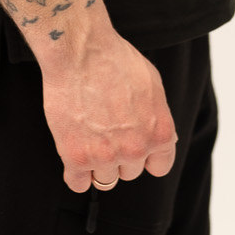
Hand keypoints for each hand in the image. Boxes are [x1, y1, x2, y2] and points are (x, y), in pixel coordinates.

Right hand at [38, 25, 177, 191]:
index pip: (159, 167)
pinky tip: (75, 152)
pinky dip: (76, 172)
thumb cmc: (116, 60)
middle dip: (120, 155)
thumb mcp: (153, 85)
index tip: (134, 147)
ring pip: (105, 179)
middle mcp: (136, 150)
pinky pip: (77, 183)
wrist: (81, 51)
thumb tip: (159, 138)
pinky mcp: (76, 157)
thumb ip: (158, 117)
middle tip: (106, 131)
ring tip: (89, 136)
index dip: (146, 157)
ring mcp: (106, 156)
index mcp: (159, 133)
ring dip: (97, 162)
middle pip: (130, 172)